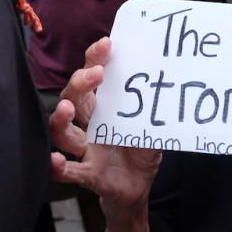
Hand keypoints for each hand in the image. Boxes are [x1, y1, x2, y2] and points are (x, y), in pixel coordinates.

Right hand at [49, 37, 162, 213]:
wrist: (139, 188)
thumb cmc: (140, 151)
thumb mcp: (151, 125)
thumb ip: (155, 107)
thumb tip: (175, 78)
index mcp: (104, 108)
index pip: (94, 78)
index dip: (95, 59)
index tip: (106, 44)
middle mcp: (90, 125)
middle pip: (75, 99)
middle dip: (80, 83)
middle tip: (95, 73)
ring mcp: (86, 149)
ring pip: (64, 133)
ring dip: (62, 120)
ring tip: (66, 110)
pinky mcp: (88, 174)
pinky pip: (69, 171)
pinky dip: (59, 167)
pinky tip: (55, 159)